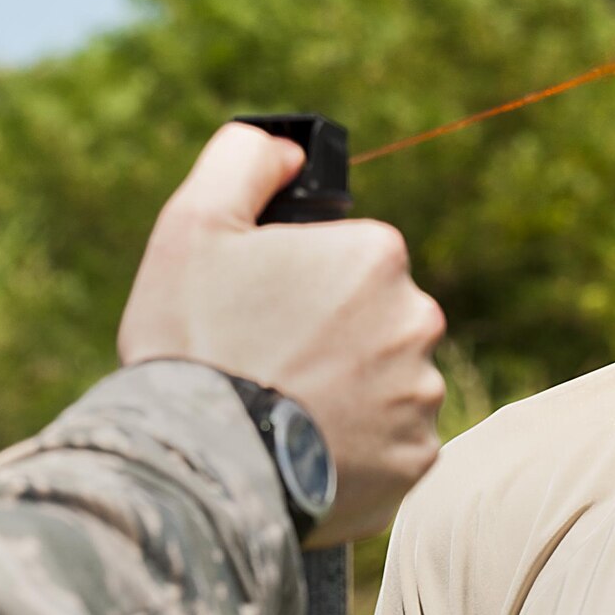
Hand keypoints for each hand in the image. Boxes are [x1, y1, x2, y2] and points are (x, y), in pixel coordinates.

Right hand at [117, 122, 445, 546]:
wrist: (198, 463)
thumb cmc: (193, 340)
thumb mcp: (194, 225)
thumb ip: (243, 163)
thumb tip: (288, 151)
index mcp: (376, 255)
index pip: (351, 259)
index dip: (301, 285)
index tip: (263, 314)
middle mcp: (417, 319)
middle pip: (374, 320)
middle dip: (331, 337)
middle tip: (267, 365)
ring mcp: (421, 395)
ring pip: (386, 383)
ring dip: (347, 394)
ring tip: (283, 412)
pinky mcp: (416, 460)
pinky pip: (391, 446)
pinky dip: (356, 449)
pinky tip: (306, 451)